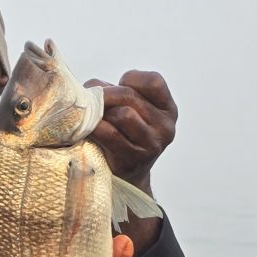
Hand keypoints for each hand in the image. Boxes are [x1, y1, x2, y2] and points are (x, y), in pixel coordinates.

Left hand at [85, 70, 176, 191]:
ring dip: (101, 112)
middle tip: (90, 99)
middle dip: (105, 94)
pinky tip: (88, 129)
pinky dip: (95, 127)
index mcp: (168, 110)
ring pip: (122, 114)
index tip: (116, 87)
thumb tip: (90, 88)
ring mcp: (151, 145)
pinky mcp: (133, 160)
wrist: (126, 178)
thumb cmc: (123, 136)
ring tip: (92, 117)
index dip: (130, 79)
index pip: (154, 82)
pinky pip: (110, 134)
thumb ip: (118, 93)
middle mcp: (165, 127)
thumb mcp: (132, 111)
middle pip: (130, 96)